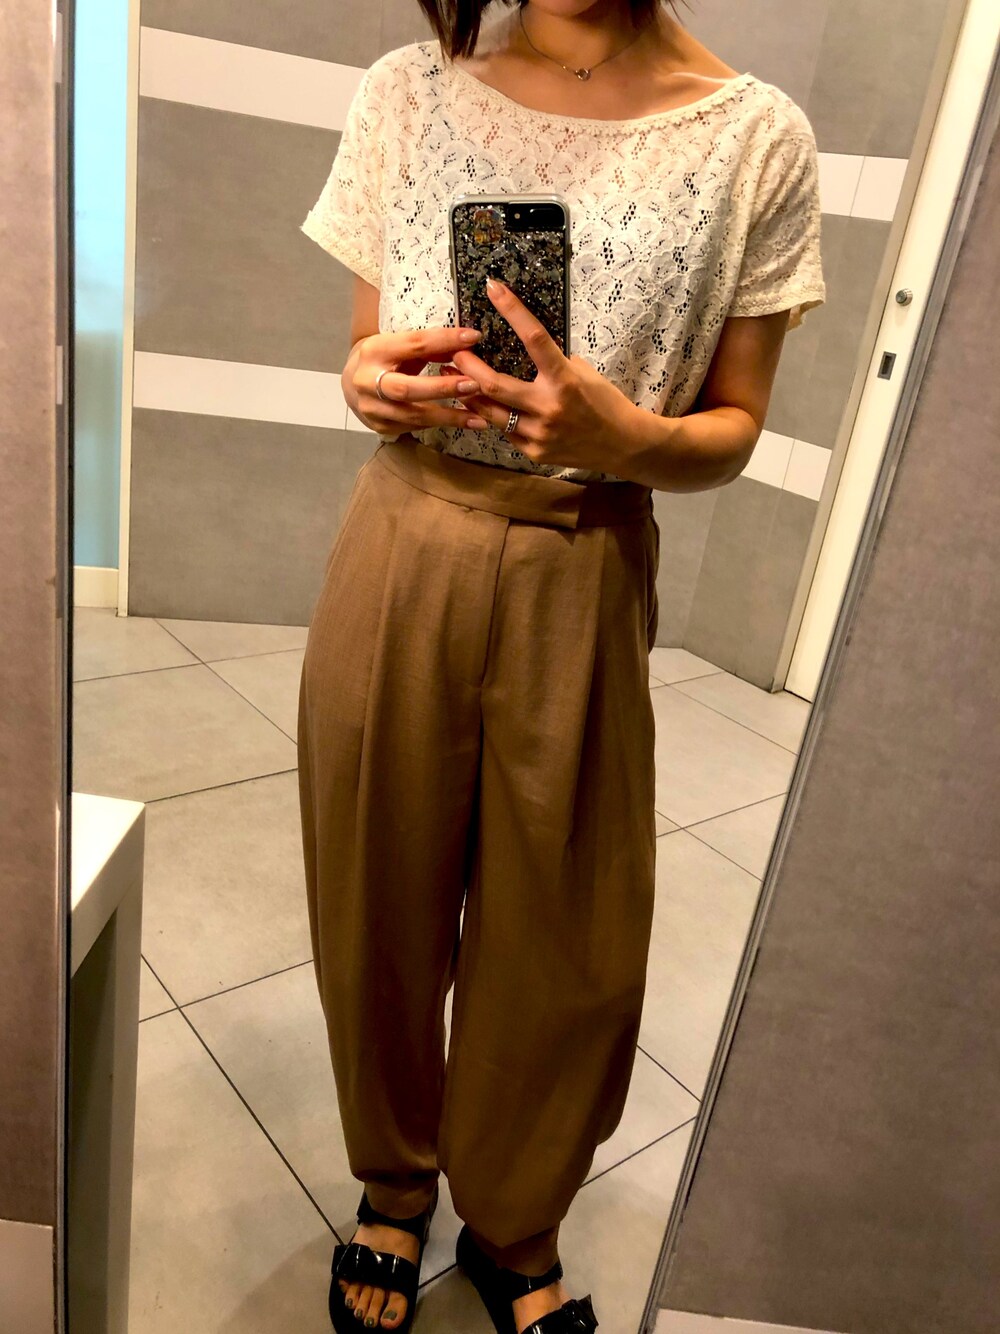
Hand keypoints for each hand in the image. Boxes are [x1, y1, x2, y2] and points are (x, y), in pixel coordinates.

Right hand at [346, 327, 490, 434]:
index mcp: (374, 351)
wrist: (350, 383)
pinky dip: (440, 424)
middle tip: (474, 385)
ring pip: (413, 415)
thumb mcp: (401, 346)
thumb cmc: (384, 360)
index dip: (445, 340)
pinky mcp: (380, 427)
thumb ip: (430, 348)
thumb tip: (466, 346)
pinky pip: (414, 427)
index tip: (473, 337)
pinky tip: (463, 423)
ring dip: (449, 416)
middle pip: (407, 388)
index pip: (414, 344)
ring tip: (478, 417)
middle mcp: (367, 381)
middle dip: (442, 388)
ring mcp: (372, 408)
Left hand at [451, 277, 646, 473]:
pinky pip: (506, 432)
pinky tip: (484, 406)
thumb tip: (526, 345)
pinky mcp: (535, 451)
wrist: (622, 445)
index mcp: (565, 380)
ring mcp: (540, 433)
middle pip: (494, 385)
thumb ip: (554, 362)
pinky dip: (495, 417)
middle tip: (452, 353)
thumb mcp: (584, 374)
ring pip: (492, 413)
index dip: (512, 310)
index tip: (493, 288)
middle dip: (468, 367)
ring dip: (469, 395)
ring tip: (453, 379)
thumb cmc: (605, 403)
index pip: (534, 338)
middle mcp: (549, 407)